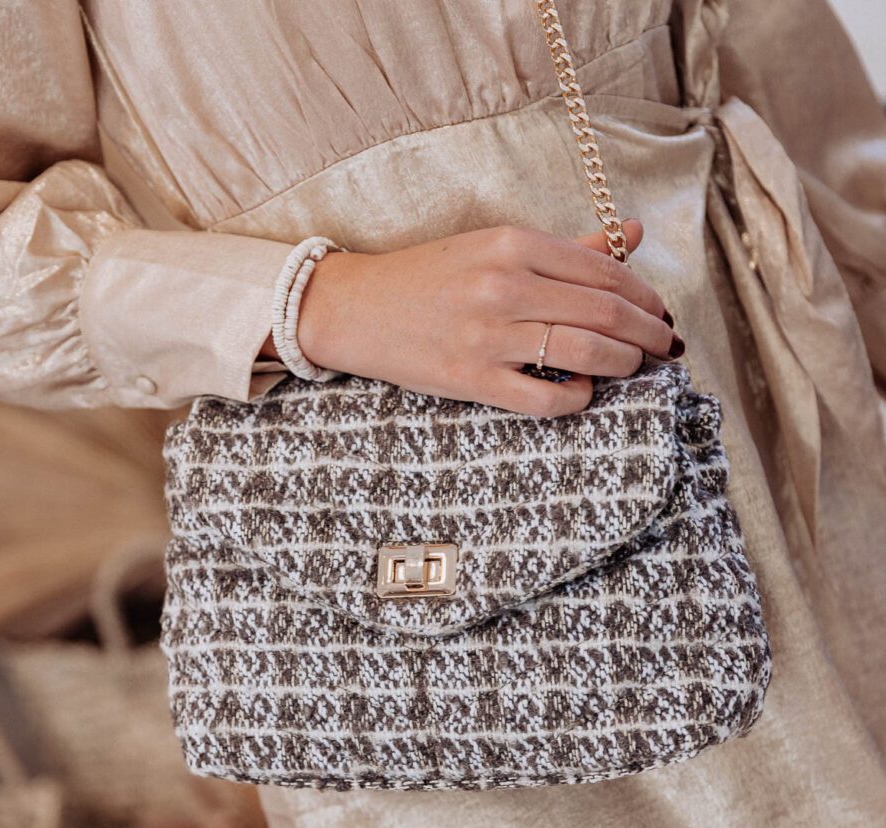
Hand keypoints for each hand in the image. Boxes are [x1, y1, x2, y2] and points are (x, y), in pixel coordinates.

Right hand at [285, 221, 679, 417]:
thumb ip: (566, 248)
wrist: (357, 308)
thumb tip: (632, 236)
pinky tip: (582, 390)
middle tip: (665, 345)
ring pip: (585, 351)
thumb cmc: (428, 277)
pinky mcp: (473, 379)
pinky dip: (577, 397)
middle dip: (648, 332)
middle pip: (606, 310)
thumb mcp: (494, 247)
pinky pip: (546, 396)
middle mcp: (504, 285)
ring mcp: (489, 335)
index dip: (646, 295)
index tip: (660, 312)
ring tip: (634, 366)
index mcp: (513, 243)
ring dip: (624, 363)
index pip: (605, 271)